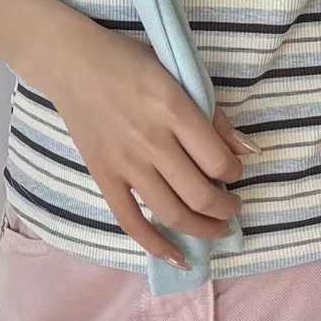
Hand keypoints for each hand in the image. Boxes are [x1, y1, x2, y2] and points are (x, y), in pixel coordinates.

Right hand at [40, 19, 257, 266]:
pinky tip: (179, 258)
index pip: (218, 161)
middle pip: (200, 194)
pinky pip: (131, 220)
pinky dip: (156, 245)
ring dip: (203, 228)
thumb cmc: (129, 62)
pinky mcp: (104, 176)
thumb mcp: (179, 74)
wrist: (72, 63)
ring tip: (217, 228)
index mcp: (174, 109)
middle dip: (226, 208)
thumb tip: (249, 151)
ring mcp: (125, 163)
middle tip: (233, 207)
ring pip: (171, 212)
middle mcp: (151, 141)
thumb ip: (214, 114)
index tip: (234, 171)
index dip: (235, 173)